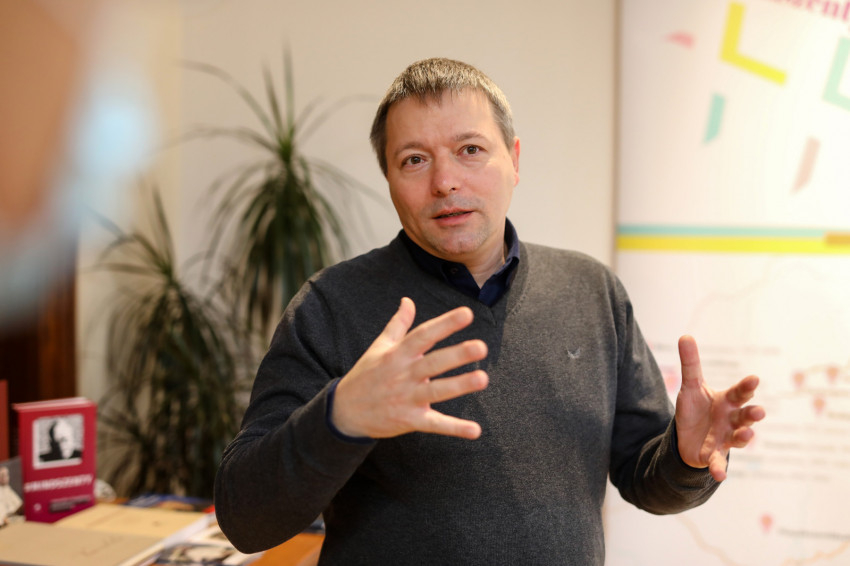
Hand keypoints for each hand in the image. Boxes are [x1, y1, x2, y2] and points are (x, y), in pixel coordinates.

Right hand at [332, 297, 488, 438]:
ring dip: (459, 386)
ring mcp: (407, 398)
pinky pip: (434, 424)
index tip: (467, 313)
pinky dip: (454, 428)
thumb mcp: (378, 347)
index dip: (445, 324)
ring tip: (483, 379)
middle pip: (433, 362)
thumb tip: (408, 300)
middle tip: (481, 347)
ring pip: (437, 391)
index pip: (424, 335)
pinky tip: (475, 430)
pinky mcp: (409, 420)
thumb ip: (398, 324)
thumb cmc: (366, 375)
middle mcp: (404, 374)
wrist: (343, 411)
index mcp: (398, 354)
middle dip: (457, 355)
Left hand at [674, 335, 765, 480]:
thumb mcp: (690, 386)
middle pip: (745, 416)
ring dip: (744, 438)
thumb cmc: (696, 407)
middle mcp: (732, 420)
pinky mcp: (714, 455)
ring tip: (746, 435)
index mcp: (728, 401)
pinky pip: (719, 462)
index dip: (747, 386)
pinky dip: (719, 469)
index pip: (740, 392)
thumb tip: (685, 335)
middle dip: (752, 413)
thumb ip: (690, 364)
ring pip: (739, 438)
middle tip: (758, 410)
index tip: (754, 379)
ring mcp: (726, 438)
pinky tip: (720, 476)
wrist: (689, 436)